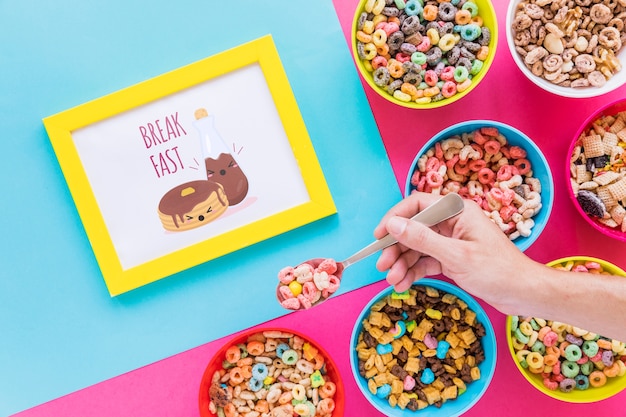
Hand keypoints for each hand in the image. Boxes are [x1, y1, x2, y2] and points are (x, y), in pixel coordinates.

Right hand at [374, 192, 538, 314]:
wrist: (524, 294)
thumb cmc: (497, 271)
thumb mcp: (456, 256)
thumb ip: (423, 239)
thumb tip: (393, 224)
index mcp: (457, 211)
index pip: (417, 204)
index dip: (395, 217)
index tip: (379, 235)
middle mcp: (452, 222)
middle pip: (413, 229)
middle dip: (396, 248)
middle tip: (383, 266)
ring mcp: (451, 241)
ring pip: (417, 247)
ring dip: (402, 263)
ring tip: (392, 281)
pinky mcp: (452, 258)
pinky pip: (425, 261)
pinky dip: (413, 272)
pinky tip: (402, 284)